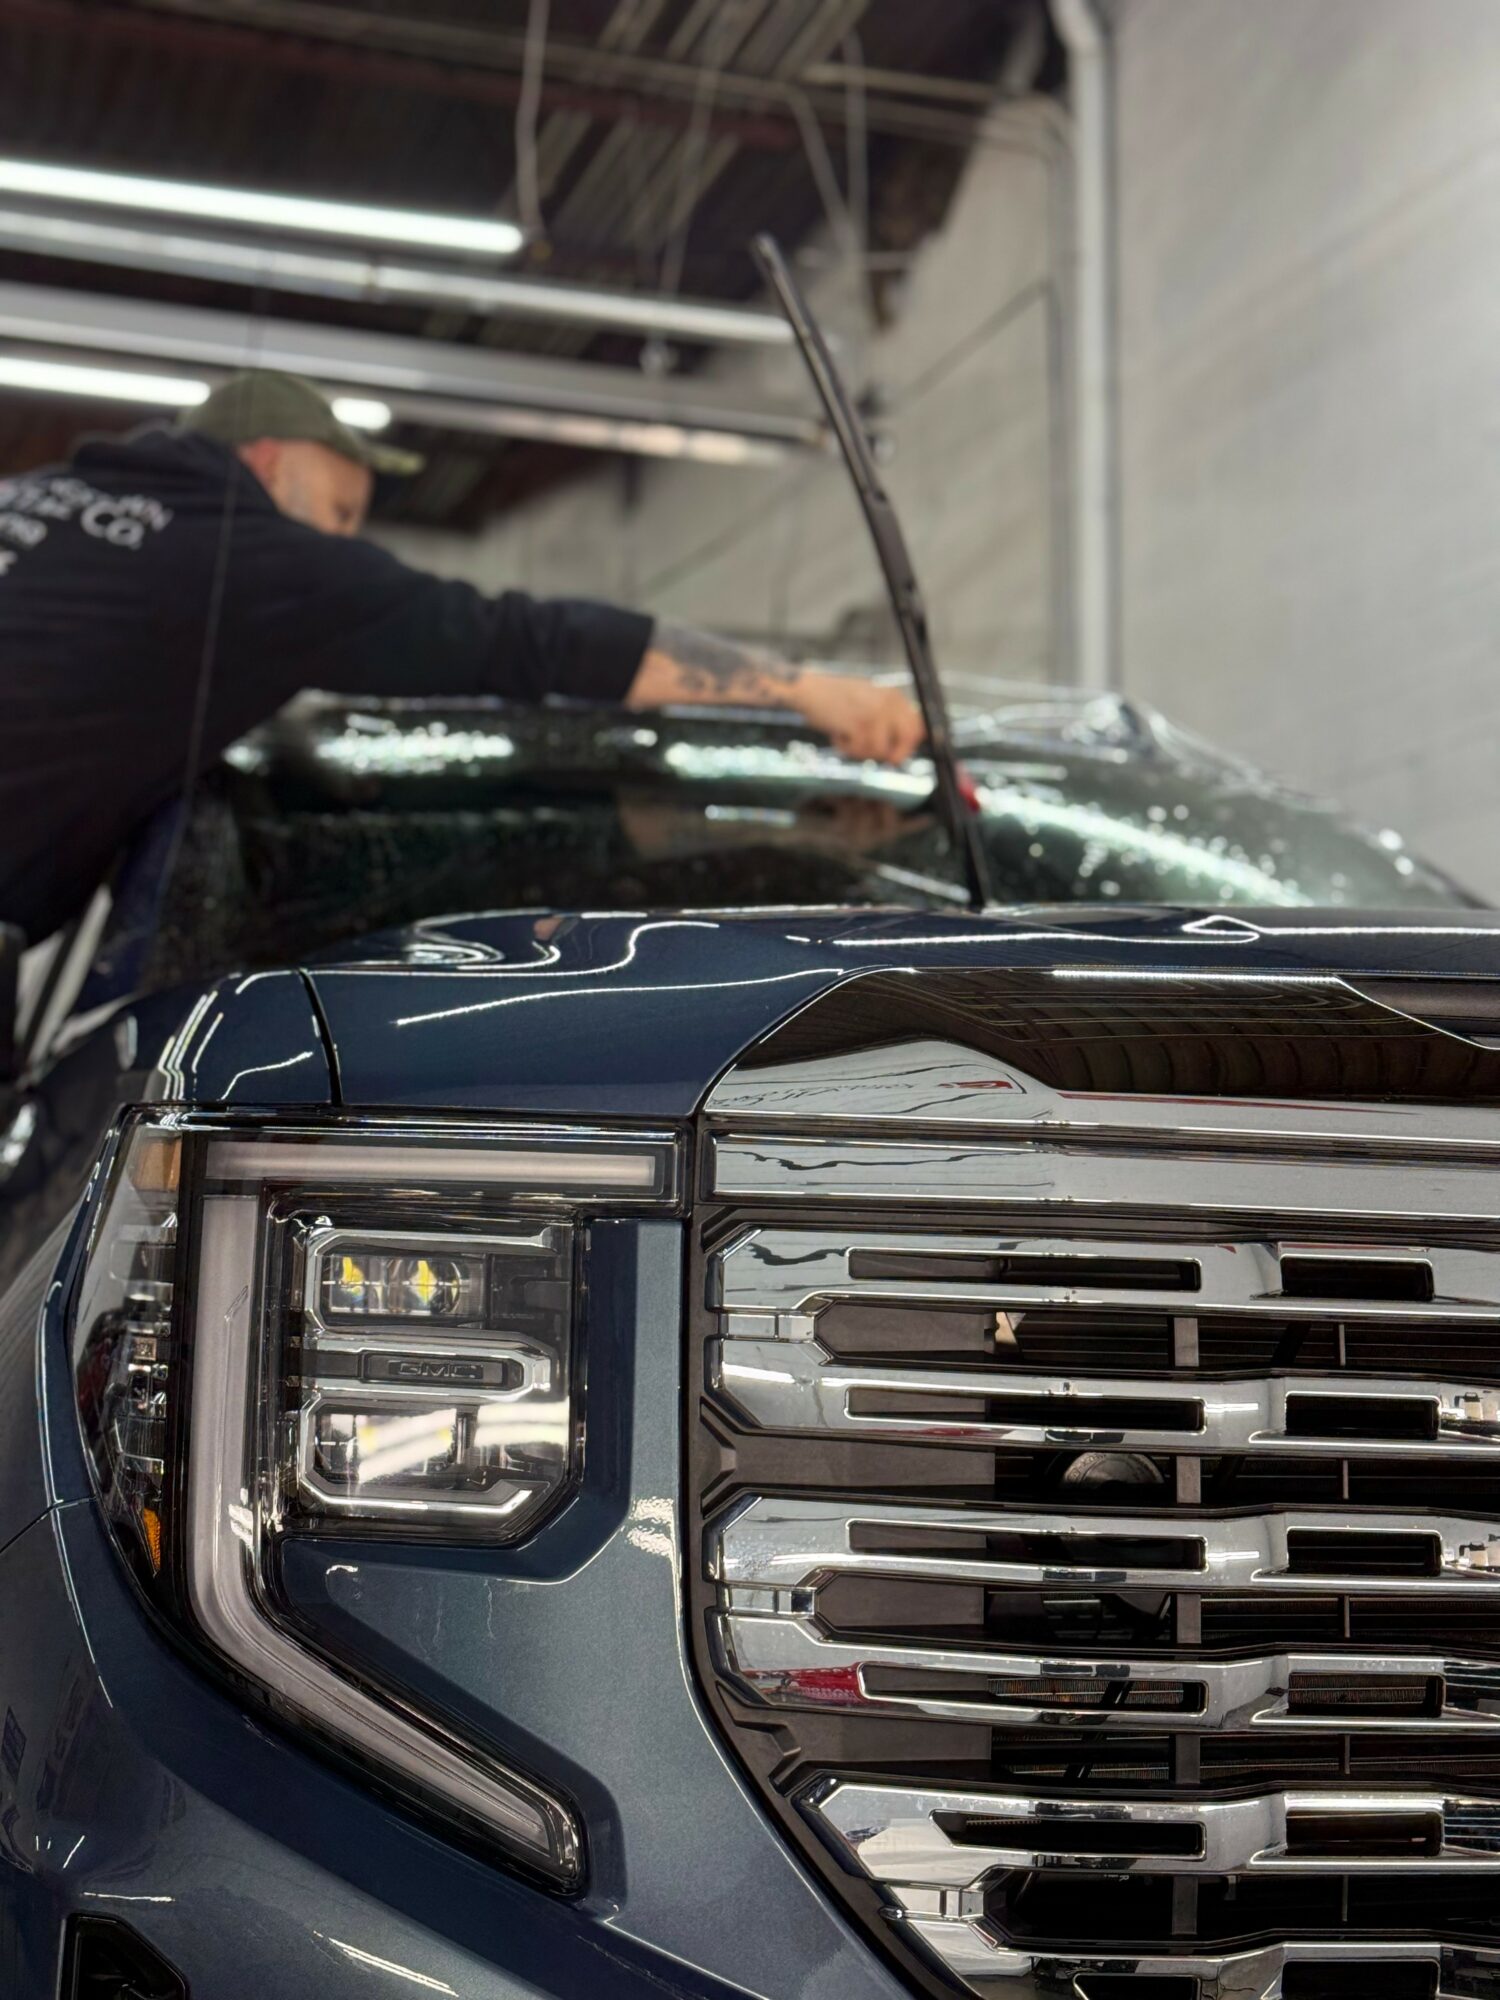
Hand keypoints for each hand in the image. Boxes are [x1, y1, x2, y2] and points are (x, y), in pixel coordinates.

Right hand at [791, 672, 925, 764]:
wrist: (808, 689)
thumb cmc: (834, 697)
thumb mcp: (868, 700)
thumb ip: (889, 717)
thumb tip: (909, 742)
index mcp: (892, 695)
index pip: (917, 725)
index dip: (909, 745)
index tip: (896, 755)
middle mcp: (887, 703)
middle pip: (908, 739)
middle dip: (893, 754)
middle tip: (882, 758)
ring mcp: (874, 714)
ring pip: (880, 751)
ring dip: (861, 750)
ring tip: (847, 735)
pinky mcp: (858, 725)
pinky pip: (860, 750)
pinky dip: (846, 748)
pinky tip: (838, 734)